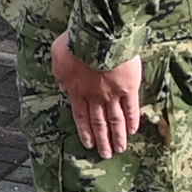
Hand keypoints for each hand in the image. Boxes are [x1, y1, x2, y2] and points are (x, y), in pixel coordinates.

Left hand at [49, 39, 147, 159]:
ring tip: (120, 149)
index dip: (85, 131)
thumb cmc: (75, 43)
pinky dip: (132, 120)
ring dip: (117, 136)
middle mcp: (95, 97)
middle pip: (99, 123)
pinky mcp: (129, 87)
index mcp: (77, 90)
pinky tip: (133, 131)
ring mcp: (113, 94)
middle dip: (102, 140)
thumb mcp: (58, 58)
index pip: (81, 116)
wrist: (99, 36)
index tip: (89, 144)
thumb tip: (63, 89)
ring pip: (115, 120)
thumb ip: (61, 76)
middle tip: (106, 155)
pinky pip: (131, 108)